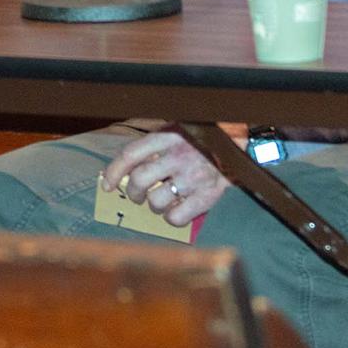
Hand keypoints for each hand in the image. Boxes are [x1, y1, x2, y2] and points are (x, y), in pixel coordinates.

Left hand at [102, 129, 230, 227]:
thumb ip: (154, 145)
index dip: (115, 172)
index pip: (131, 154)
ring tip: (161, 201)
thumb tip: (126, 168)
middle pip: (140, 180)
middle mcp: (179, 155)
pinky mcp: (207, 196)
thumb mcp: (177, 130)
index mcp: (168, 136)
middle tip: (138, 196)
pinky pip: (177, 217)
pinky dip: (171, 217)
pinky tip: (175, 210)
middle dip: (134, 193)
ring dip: (153, 205)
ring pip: (156, 201)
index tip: (107, 185)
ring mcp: (193, 176)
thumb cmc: (203, 140)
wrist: (241, 147)